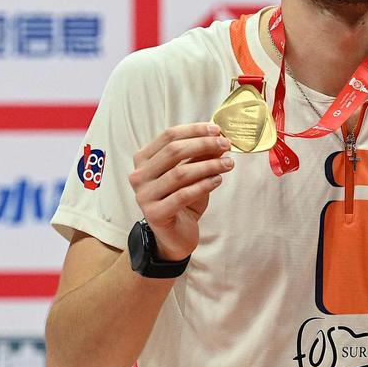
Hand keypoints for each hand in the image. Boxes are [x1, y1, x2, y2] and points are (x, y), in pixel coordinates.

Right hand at [129, 123, 234, 261]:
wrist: (175, 236)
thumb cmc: (182, 201)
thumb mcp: (192, 173)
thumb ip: (199, 155)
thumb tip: (217, 138)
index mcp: (143, 159)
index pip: (168, 136)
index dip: (194, 130)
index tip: (218, 130)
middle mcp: (139, 176)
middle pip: (173, 151)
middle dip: (203, 145)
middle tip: (225, 146)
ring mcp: (144, 196)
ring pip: (180, 173)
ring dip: (208, 165)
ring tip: (228, 164)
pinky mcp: (155, 214)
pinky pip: (183, 195)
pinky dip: (203, 185)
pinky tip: (218, 180)